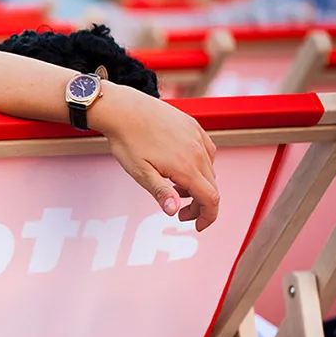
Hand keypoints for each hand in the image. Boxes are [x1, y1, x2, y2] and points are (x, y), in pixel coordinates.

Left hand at [92, 82, 219, 230]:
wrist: (124, 109)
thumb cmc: (128, 142)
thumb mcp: (140, 173)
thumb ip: (161, 192)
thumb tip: (175, 212)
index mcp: (186, 167)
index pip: (211, 199)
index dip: (208, 217)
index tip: (197, 226)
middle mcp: (198, 152)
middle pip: (212, 187)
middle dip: (199, 205)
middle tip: (179, 212)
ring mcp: (198, 137)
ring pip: (210, 170)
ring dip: (198, 185)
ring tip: (173, 186)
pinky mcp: (194, 127)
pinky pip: (207, 152)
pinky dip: (199, 166)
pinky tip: (180, 167)